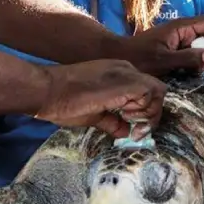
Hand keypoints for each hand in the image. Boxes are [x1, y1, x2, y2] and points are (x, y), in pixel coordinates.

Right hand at [34, 59, 166, 137]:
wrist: (46, 90)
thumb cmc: (63, 101)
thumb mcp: (94, 115)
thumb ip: (113, 122)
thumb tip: (126, 133)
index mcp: (119, 74)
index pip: (146, 91)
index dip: (146, 112)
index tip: (134, 130)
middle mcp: (126, 70)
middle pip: (156, 90)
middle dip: (152, 113)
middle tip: (136, 130)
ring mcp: (125, 73)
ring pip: (157, 90)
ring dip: (148, 112)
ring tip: (129, 123)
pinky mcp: (124, 81)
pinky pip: (149, 92)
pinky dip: (144, 109)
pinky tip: (127, 118)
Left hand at [120, 15, 203, 75]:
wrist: (118, 58)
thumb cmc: (137, 58)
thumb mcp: (163, 60)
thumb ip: (188, 58)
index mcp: (181, 27)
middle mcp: (183, 32)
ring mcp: (180, 42)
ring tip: (191, 71)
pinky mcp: (177, 52)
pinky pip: (194, 57)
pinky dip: (195, 66)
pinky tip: (185, 74)